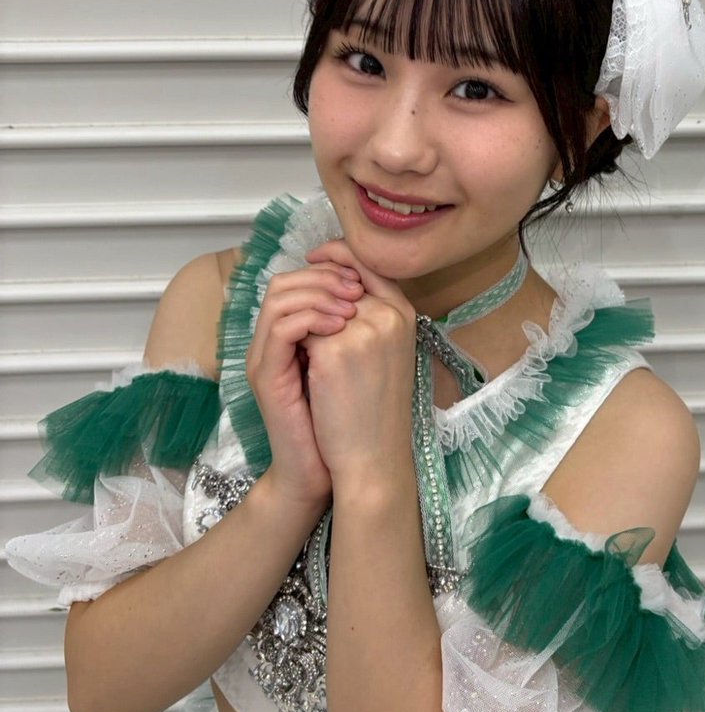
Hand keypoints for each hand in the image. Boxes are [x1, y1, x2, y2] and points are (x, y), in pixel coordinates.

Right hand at [245, 258, 364, 507]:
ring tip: (352, 306)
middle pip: (284, 282)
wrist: (331, 469)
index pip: (297, 280)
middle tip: (357, 288)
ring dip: (319, 294)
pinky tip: (341, 327)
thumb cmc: (348, 418)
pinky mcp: (267, 377)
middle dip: (324, 276)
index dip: (329, 270)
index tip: (362, 278)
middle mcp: (269, 343)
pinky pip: (281, 329)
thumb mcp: (353, 361)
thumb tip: (371, 289)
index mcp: (288, 336)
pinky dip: (312, 318)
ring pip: (279, 298)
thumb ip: (350, 327)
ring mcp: (264, 359)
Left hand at [301, 240, 417, 488]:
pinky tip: (299, 367)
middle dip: (310, 285)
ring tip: (298, 344)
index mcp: (405, 312)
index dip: (336, 255)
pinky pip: (300, 328)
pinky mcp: (334, 351)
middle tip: (293, 296)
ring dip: (301, 318)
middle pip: (335, 276)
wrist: (372, 456)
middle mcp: (388, 314)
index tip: (313, 259)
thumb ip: (371, 316)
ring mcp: (362, 330)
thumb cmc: (377, 409)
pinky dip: (294, 343)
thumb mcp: (386, 352)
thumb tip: (335, 285)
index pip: (366, 262)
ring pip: (314, 302)